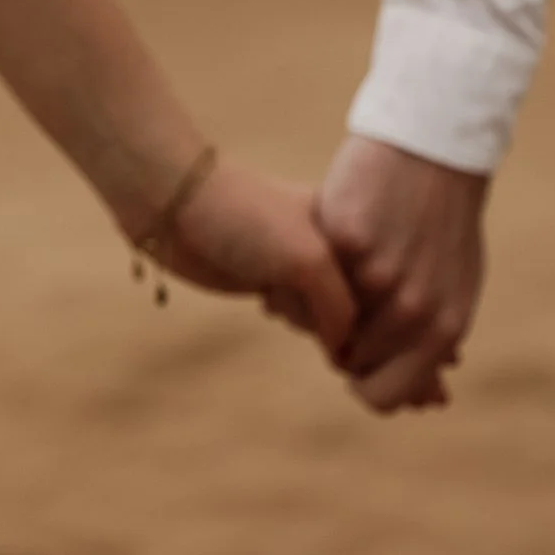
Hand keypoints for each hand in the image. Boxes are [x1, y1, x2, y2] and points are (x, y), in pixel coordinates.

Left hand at [155, 159, 357, 354]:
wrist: (177, 205)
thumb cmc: (247, 219)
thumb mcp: (310, 260)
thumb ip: (340, 306)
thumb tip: (343, 349)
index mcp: (347, 225)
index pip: (377, 286)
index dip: (361, 303)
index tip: (331, 296)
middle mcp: (328, 243)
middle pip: (348, 304)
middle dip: (320, 308)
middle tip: (289, 282)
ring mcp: (295, 262)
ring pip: (317, 312)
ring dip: (296, 312)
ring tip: (271, 285)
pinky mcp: (265, 278)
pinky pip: (291, 312)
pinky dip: (282, 313)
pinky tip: (263, 296)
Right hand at [313, 135, 489, 411]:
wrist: (434, 148)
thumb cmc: (444, 222)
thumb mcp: (455, 287)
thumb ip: (438, 344)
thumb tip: (433, 401)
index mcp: (444, 327)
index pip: (384, 394)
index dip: (361, 382)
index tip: (352, 359)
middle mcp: (413, 310)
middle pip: (349, 360)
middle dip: (337, 342)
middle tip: (337, 310)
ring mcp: (378, 275)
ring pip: (324, 323)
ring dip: (313, 310)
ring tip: (324, 277)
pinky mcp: (346, 240)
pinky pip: (310, 278)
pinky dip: (305, 269)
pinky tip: (318, 247)